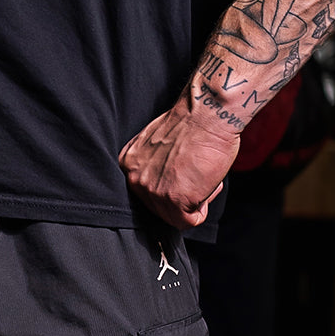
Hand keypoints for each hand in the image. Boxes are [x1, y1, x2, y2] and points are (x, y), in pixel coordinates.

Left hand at [118, 101, 240, 229]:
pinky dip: (203, 207)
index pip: (147, 194)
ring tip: (199, 174)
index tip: (181, 174)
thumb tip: (160, 182)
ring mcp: (152, 190)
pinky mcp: (173, 199)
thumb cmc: (190, 125)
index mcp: (128, 163)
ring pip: (176, 217)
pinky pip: (190, 221)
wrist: (206, 114)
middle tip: (194, 173)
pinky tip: (203, 182)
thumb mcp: (156, 145)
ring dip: (194, 201)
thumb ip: (152, 166)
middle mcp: (134, 178)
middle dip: (181, 197)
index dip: (170, 187)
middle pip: (161, 209)